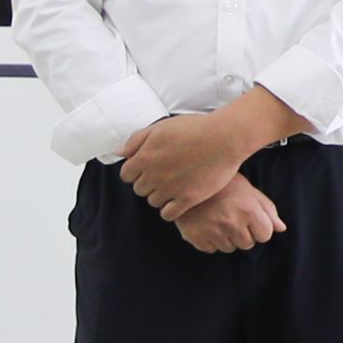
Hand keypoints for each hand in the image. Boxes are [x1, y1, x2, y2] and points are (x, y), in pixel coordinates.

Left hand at [118, 113, 245, 220]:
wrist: (223, 138)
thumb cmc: (193, 128)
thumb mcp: (159, 128)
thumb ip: (136, 140)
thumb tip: (119, 153)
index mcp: (144, 157)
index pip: (126, 175)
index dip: (135, 172)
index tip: (146, 169)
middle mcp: (154, 175)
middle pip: (139, 189)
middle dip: (148, 183)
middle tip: (162, 176)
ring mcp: (171, 188)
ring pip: (153, 202)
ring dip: (160, 196)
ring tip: (172, 187)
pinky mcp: (188, 199)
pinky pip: (168, 214)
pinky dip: (170, 210)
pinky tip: (178, 201)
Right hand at [175, 175, 286, 253]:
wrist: (186, 176)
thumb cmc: (221, 182)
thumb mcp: (247, 189)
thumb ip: (267, 209)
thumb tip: (281, 228)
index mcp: (247, 210)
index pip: (265, 235)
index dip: (258, 227)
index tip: (248, 216)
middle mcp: (231, 222)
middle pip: (247, 244)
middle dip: (242, 233)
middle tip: (230, 215)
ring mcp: (211, 231)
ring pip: (229, 248)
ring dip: (226, 237)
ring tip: (216, 218)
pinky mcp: (194, 236)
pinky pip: (210, 248)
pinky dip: (209, 239)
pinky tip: (205, 223)